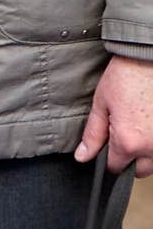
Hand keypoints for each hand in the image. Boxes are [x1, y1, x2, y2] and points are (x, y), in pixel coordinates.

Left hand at [75, 54, 152, 176]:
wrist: (148, 57)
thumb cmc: (126, 76)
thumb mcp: (101, 103)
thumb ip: (92, 135)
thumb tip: (83, 156)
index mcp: (128, 142)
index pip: (115, 167)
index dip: (107, 157)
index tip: (108, 142)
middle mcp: (151, 148)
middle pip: (138, 170)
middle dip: (130, 157)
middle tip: (125, 132)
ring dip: (146, 152)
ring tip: (138, 124)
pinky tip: (149, 122)